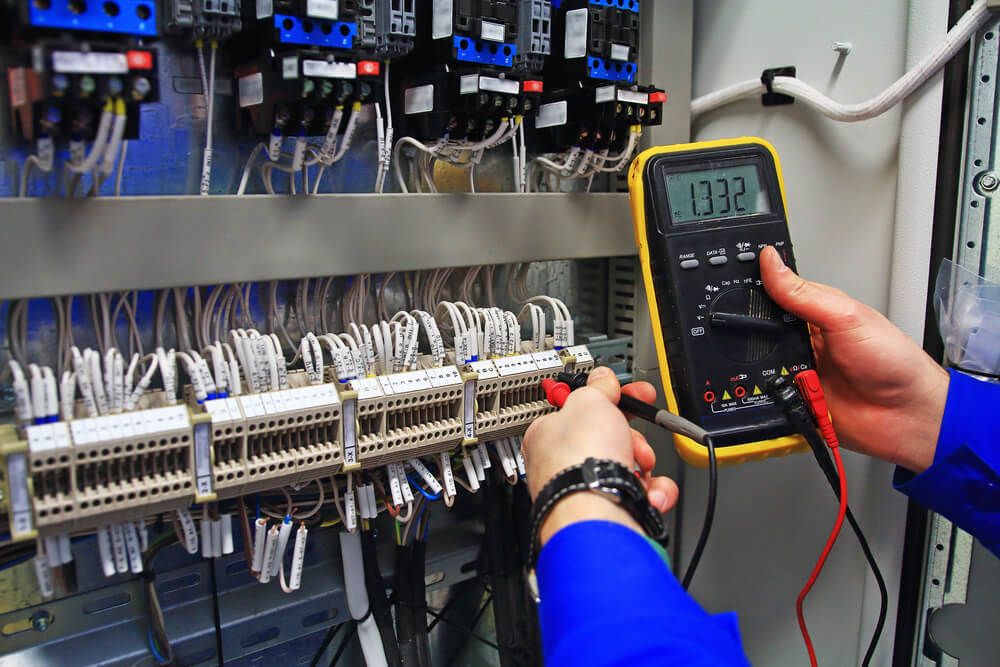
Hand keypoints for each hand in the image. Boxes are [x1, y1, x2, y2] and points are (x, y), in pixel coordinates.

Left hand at [522, 367, 678, 543]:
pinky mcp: (608, 512)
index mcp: (548, 435)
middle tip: (633, 436)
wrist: (596, 512)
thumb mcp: (590, 402)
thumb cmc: (579, 459)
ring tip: (639, 467)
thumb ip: (597, 388)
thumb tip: (602, 378)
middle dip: (631, 436)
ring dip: (643, 464)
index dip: (609, 398)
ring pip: (628, 467)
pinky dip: (652, 492)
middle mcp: (562, 465)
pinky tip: (648, 492)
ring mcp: (585, 490)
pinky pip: (640, 495)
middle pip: (609, 440)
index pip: (581, 409)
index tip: (631, 394)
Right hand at [760, 246, 948, 471]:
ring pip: (755, 364)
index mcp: (815, 311)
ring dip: (761, 366)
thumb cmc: (893, 361)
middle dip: (753, 334)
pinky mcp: (792, 399)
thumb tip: (771, 261)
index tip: (732, 284)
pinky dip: (765, 394)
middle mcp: (803, 340)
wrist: (906, 415)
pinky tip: (778, 388)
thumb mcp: (846, 316)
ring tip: (783, 365)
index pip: (773, 294)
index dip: (754, 289)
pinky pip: (764, 395)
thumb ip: (804, 293)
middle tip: (762, 334)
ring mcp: (797, 370)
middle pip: (758, 331)